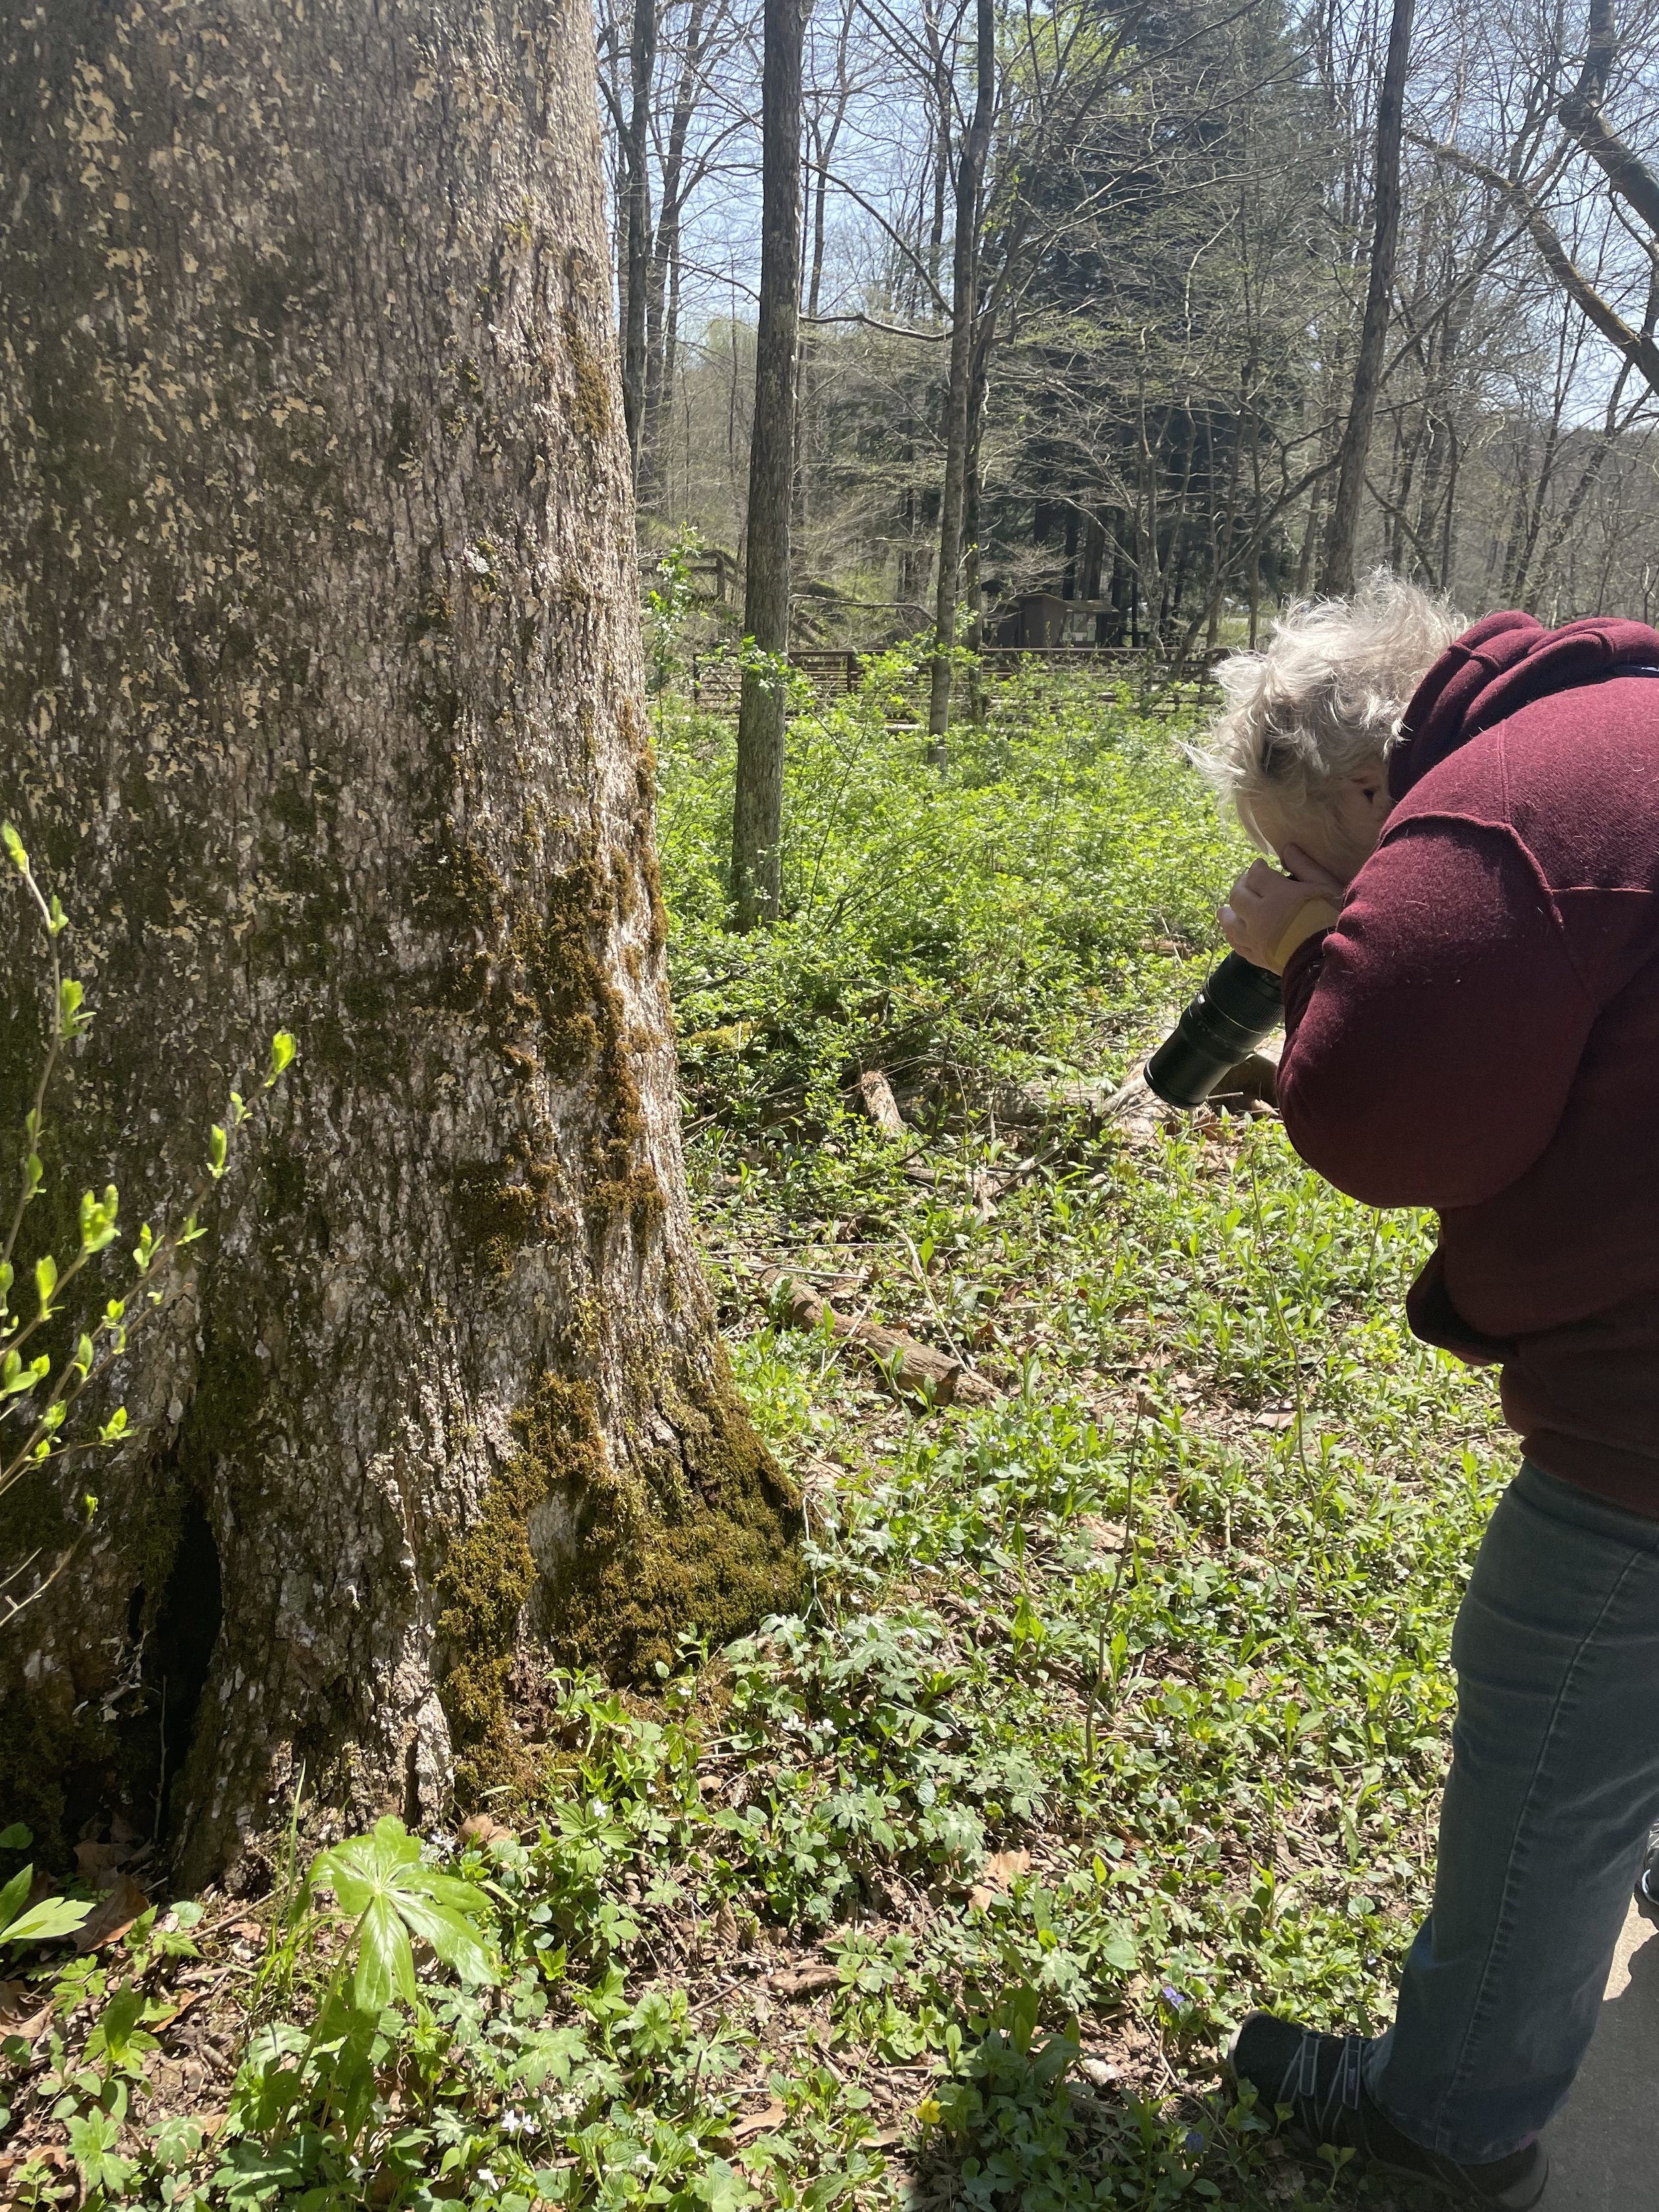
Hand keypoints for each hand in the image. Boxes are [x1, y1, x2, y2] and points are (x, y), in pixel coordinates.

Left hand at [1218, 843, 1345, 971]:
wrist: (1330, 960)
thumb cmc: (1333, 919)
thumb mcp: (1324, 887)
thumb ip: (1304, 866)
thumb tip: (1287, 849)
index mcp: (1277, 895)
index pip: (1256, 876)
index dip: (1256, 868)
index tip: (1260, 865)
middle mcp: (1260, 915)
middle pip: (1238, 896)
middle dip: (1241, 886)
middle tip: (1246, 883)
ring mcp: (1255, 938)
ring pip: (1230, 922)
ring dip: (1227, 913)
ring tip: (1226, 910)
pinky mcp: (1257, 957)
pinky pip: (1237, 944)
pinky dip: (1232, 935)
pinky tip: (1233, 932)